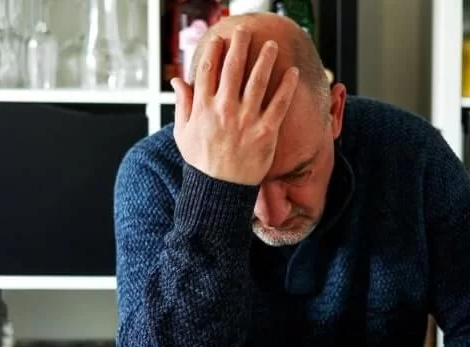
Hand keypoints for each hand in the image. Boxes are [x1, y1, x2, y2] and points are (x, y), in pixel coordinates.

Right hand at [171, 25, 299, 185]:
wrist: (219, 191)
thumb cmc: (202, 164)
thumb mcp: (183, 134)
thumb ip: (182, 104)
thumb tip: (177, 81)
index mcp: (203, 108)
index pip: (208, 70)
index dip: (214, 50)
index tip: (220, 38)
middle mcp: (224, 110)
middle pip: (232, 68)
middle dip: (240, 45)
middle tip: (246, 32)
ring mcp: (246, 120)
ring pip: (257, 81)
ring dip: (265, 59)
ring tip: (271, 46)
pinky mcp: (265, 132)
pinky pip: (278, 104)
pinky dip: (286, 87)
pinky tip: (292, 73)